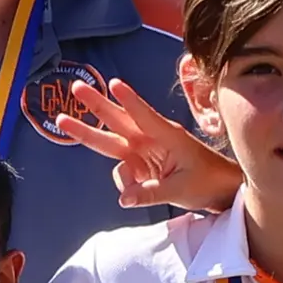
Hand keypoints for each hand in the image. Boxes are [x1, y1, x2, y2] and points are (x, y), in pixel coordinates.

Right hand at [54, 74, 240, 213]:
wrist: (220, 189)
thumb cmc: (208, 181)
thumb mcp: (181, 190)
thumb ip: (151, 193)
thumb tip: (123, 199)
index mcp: (167, 136)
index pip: (145, 117)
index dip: (129, 101)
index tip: (115, 84)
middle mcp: (151, 139)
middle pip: (117, 119)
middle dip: (95, 103)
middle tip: (74, 87)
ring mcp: (143, 152)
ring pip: (110, 141)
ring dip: (87, 133)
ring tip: (62, 122)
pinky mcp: (140, 166)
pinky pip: (121, 173)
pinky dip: (123, 185)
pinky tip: (135, 194)